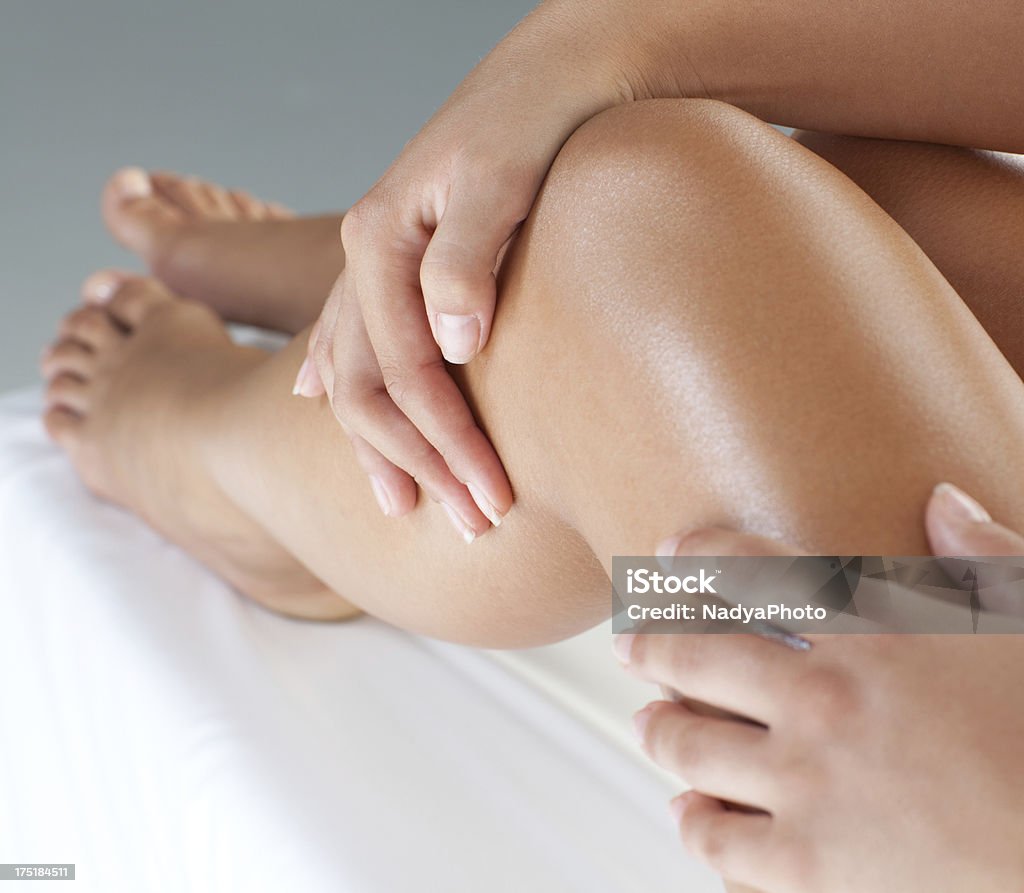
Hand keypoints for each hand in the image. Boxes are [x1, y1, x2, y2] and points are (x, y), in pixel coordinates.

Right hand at [293, 1, 641, 538]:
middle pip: (371, 389)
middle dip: (419, 463)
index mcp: (381, 241)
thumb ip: (469, 255)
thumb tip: (454, 340)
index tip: (492, 498)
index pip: (404, 373)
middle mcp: (365, 259)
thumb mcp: (506, 174)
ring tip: (402, 502)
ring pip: (355, 373)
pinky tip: (325, 405)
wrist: (551, 74)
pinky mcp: (399, 268)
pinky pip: (355, 338)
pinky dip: (344, 382)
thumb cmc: (536, 119)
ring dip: (380, 445)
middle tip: (471, 523)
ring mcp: (375, 265)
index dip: (446, 442)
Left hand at [618, 481, 1023, 891]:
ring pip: (691, 744)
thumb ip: (984, 558)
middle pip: (696, 653)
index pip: (756, 571)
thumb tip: (943, 497)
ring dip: (659, 729)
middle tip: (629, 640)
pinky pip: (719, 839)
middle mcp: (823, 702)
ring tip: (646, 722)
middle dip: (651, 640)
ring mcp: (808, 786)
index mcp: (875, 639)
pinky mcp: (808, 868)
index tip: (670, 550)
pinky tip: (687, 812)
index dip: (702, 553)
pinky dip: (695, 822)